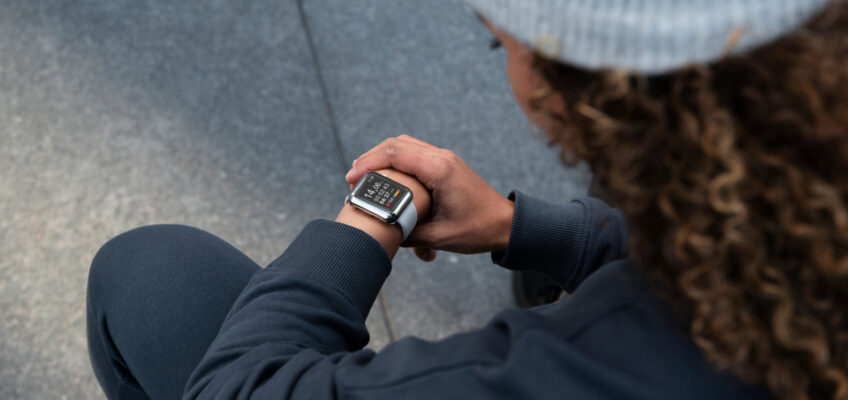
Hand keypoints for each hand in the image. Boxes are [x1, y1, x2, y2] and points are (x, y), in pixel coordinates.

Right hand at [345, 135, 513, 260]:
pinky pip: (415, 154)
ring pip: (405, 145)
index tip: (352, 179)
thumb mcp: (438, 236)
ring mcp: (444, 159)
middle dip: (370, 158)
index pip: (395, 153)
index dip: (368, 163)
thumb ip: (407, 232)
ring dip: (382, 157)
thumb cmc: (478, 229)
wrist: (506, 225)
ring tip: (364, 176)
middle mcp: (441, 157)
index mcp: (439, 169)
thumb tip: (381, 231)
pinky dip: (397, 161)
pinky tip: (387, 178)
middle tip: (353, 178)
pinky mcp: (445, 165)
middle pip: (396, 143)